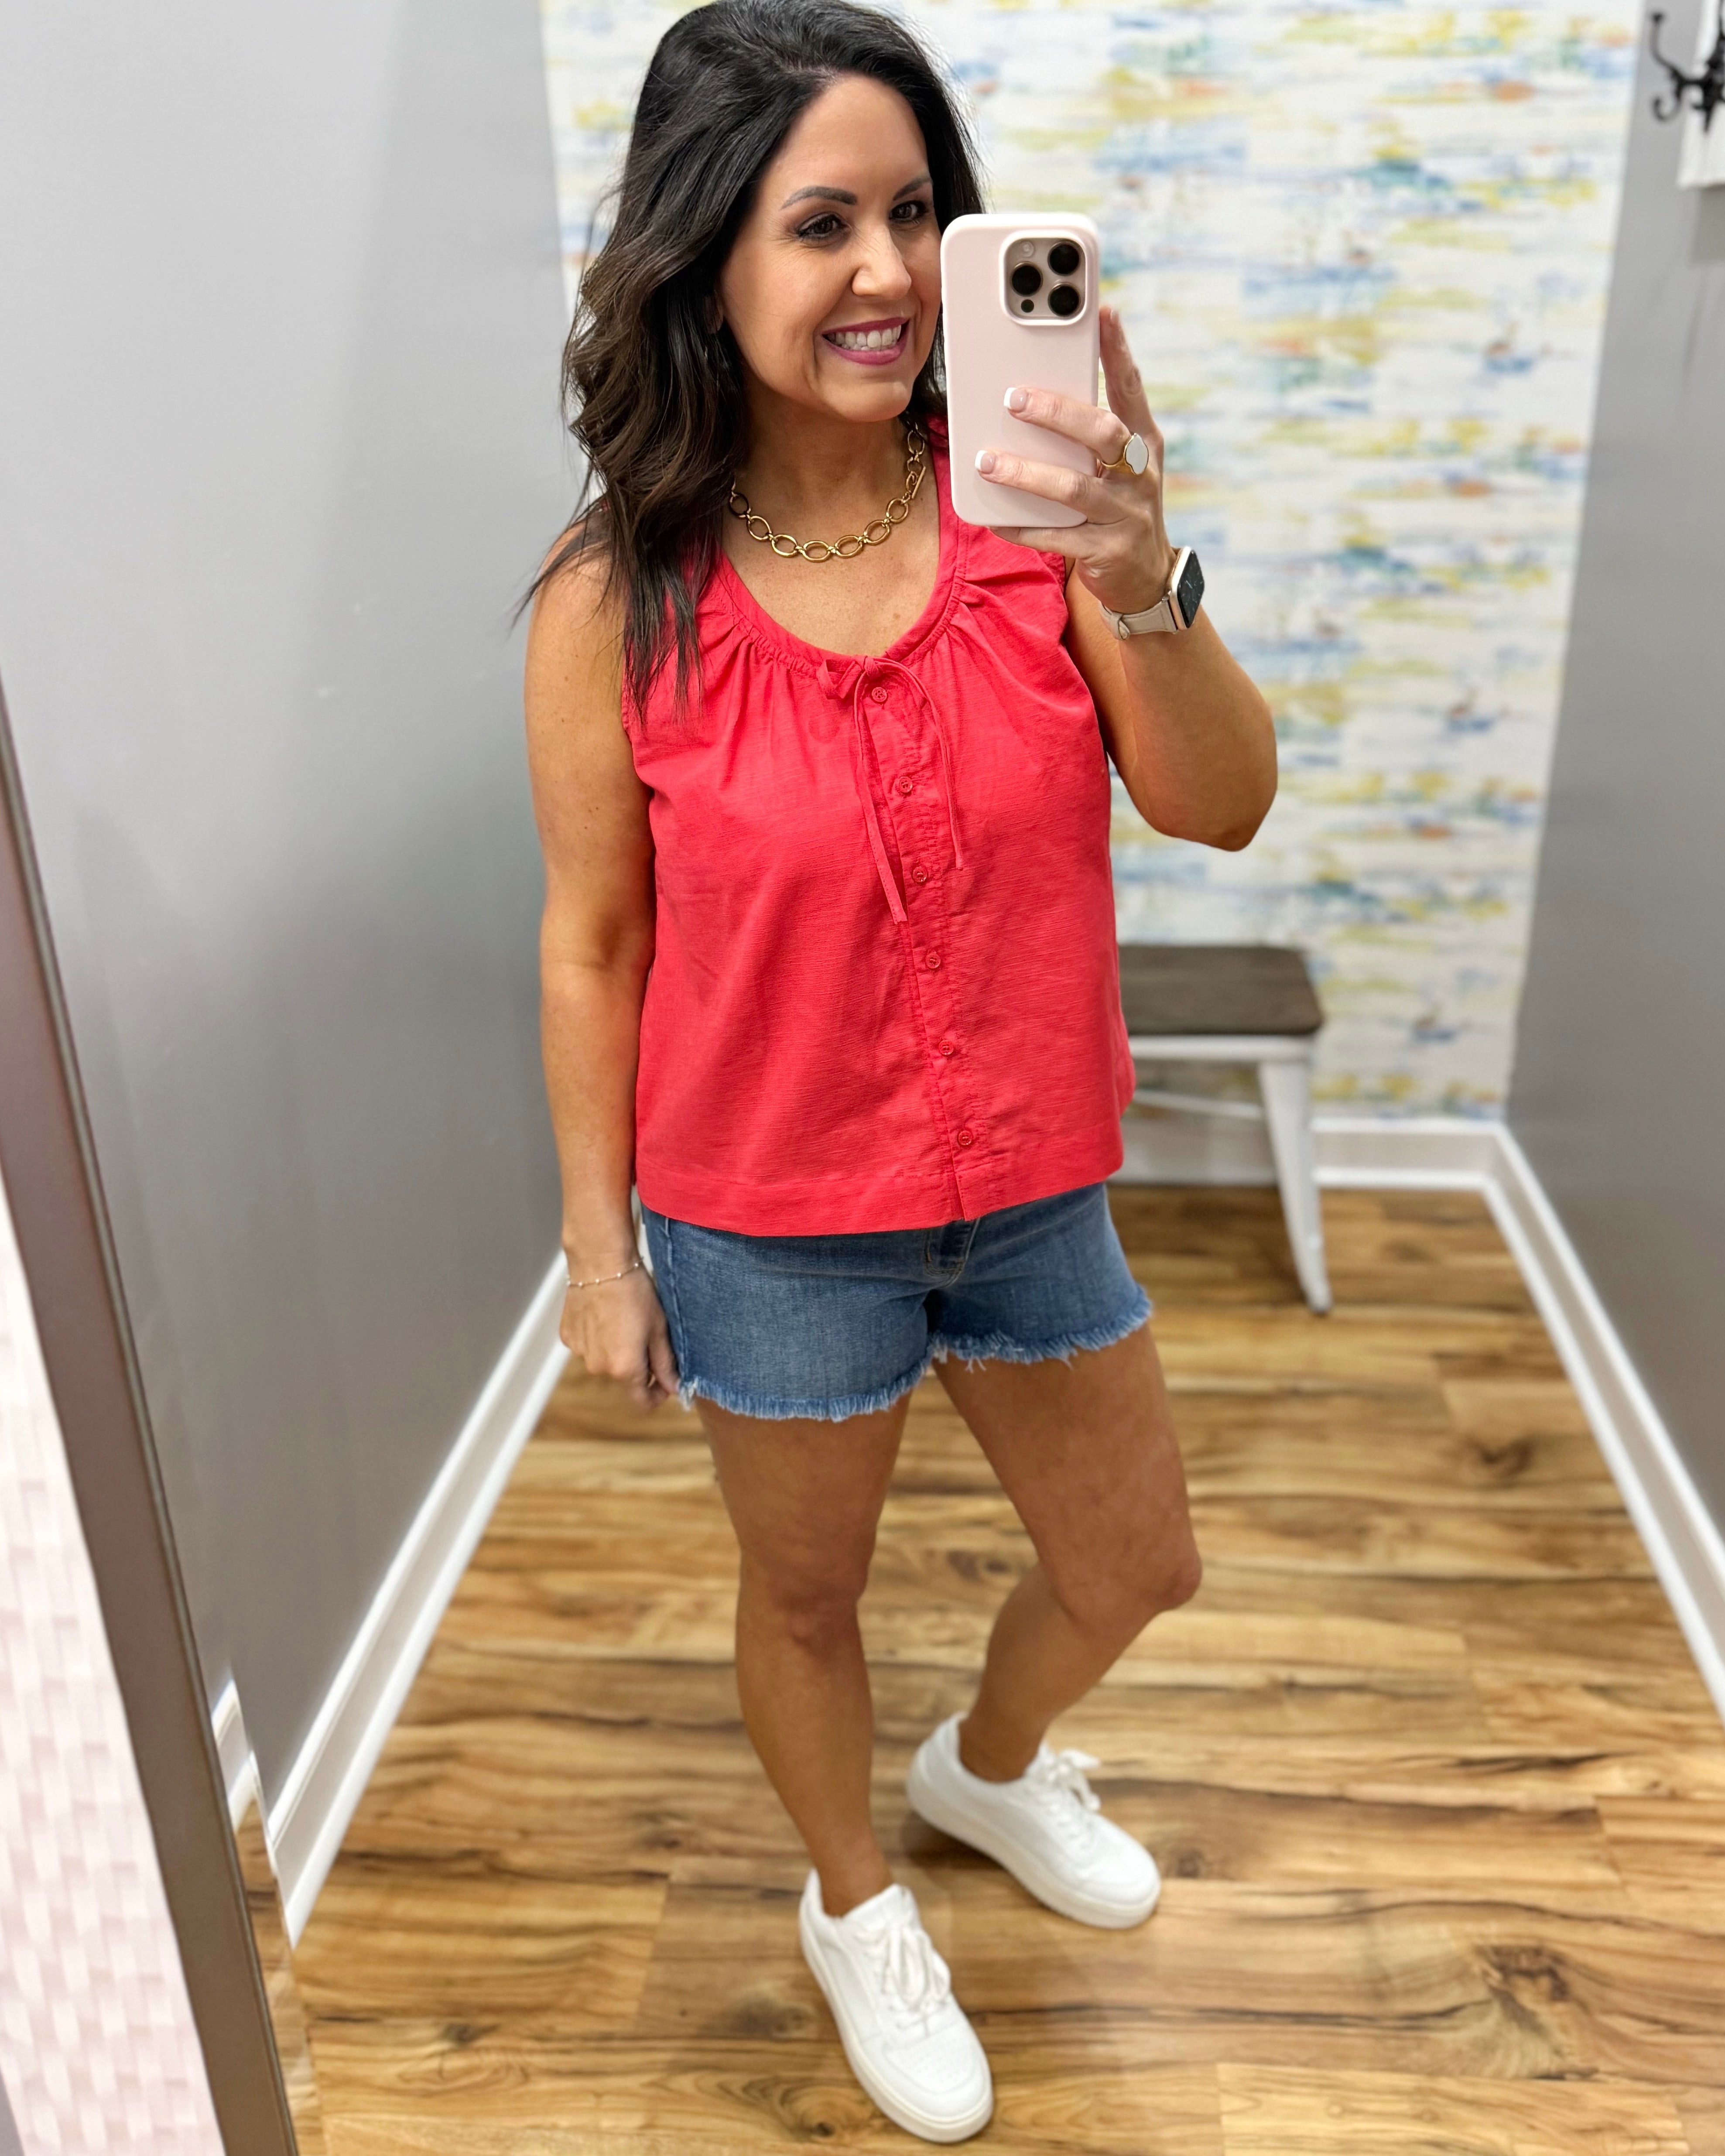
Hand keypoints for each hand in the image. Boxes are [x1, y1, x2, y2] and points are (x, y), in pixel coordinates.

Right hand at [561, 1266, 678, 1408]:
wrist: (601, 1263)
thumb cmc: (636, 1294)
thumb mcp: (659, 1329)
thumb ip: (666, 1364)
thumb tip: (673, 1388)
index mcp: (624, 1369)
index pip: (642, 1401)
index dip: (657, 1394)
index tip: (665, 1380)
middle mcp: (598, 1367)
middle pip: (623, 1379)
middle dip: (638, 1366)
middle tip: (647, 1337)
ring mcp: (580, 1352)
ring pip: (604, 1361)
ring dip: (616, 1351)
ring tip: (624, 1322)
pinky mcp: (568, 1337)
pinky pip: (588, 1346)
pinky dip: (598, 1338)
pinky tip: (605, 1315)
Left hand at [976, 306, 1175, 616]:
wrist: (1146, 577)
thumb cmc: (1119, 507)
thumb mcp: (1117, 467)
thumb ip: (1088, 436)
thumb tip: (1030, 393)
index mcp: (1144, 443)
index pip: (1132, 389)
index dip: (1118, 351)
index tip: (1102, 312)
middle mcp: (1140, 475)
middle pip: (1102, 432)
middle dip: (1058, 413)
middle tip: (1013, 398)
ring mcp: (1126, 515)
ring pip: (1073, 488)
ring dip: (1026, 473)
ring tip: (987, 462)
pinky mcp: (1107, 552)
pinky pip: (1057, 537)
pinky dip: (1024, 527)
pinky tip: (996, 519)